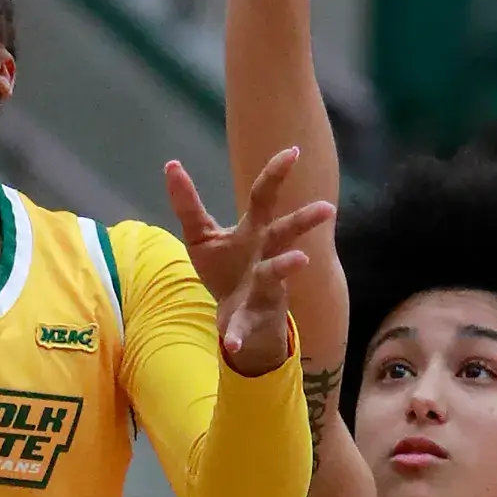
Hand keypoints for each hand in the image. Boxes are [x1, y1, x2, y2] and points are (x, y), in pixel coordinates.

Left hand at [166, 147, 333, 376]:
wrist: (237, 318)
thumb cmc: (226, 269)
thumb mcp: (202, 236)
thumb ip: (188, 204)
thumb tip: (170, 165)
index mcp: (254, 232)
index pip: (265, 198)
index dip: (277, 174)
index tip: (293, 151)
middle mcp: (266, 255)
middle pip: (286, 233)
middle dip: (304, 221)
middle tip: (326, 208)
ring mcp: (264, 287)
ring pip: (277, 274)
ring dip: (286, 266)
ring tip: (299, 260)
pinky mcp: (252, 317)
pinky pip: (244, 326)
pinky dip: (238, 335)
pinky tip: (231, 345)